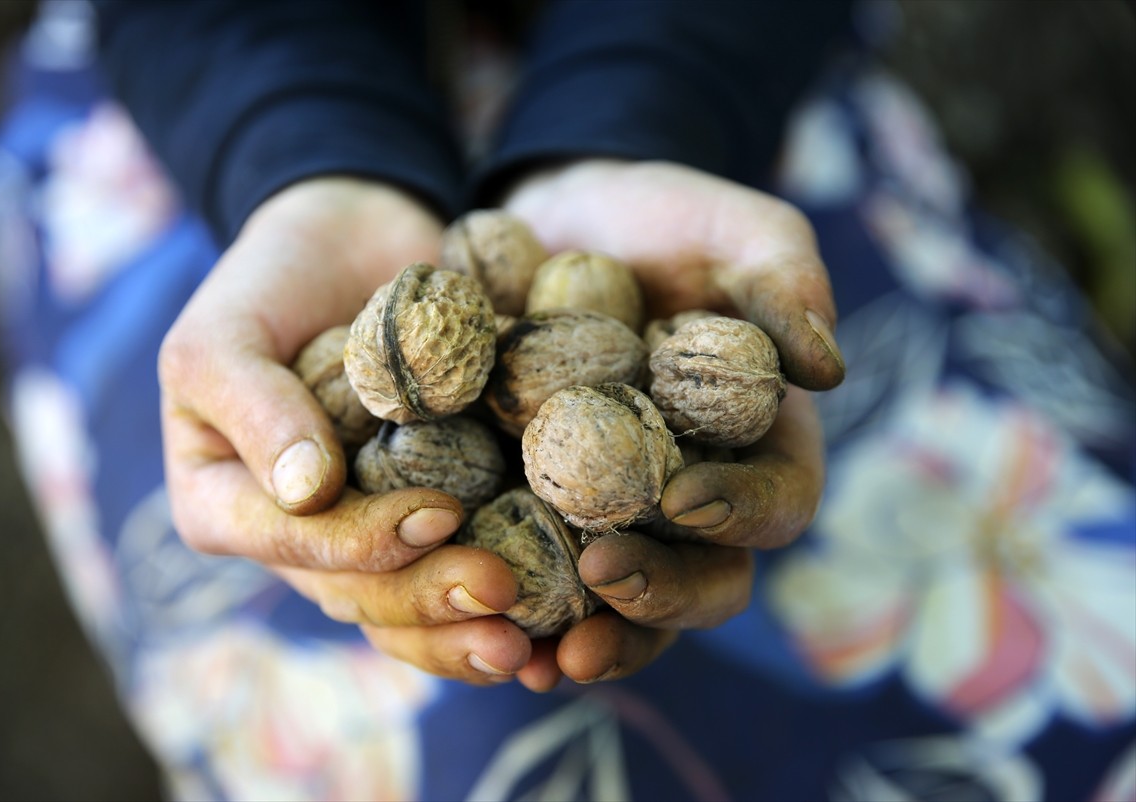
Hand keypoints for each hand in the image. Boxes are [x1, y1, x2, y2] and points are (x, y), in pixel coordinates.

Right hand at [159, 177, 526, 683]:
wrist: (351, 242)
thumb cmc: (270, 280)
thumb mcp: (225, 329)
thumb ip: (251, 403)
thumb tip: (305, 492)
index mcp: (230, 509)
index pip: (295, 545)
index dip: (363, 543)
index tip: (437, 515)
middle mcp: (299, 541)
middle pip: (364, 594)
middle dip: (434, 600)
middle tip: (504, 594)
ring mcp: (368, 534)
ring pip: (415, 604)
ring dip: (471, 626)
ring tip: (533, 641)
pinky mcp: (433, 513)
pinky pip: (464, 563)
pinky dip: (511, 588)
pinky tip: (558, 620)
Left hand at [501, 160, 841, 689]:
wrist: (559, 216)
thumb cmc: (667, 219)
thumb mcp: (735, 229)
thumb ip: (785, 281)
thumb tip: (828, 368)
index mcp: (760, 446)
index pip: (777, 501)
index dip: (741, 512)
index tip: (683, 499)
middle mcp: (694, 498)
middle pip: (702, 577)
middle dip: (660, 593)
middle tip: (603, 580)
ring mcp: (617, 515)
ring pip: (618, 604)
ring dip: (587, 635)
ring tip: (540, 652)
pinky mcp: (540, 510)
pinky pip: (534, 572)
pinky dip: (512, 603)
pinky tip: (470, 617)